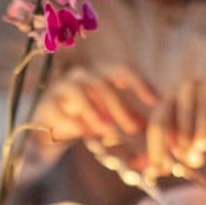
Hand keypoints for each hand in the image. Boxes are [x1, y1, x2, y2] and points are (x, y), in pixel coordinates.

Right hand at [32, 65, 156, 146]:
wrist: (50, 130)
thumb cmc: (86, 120)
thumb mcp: (112, 120)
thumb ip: (131, 122)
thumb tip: (159, 130)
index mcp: (100, 76)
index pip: (122, 71)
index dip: (139, 83)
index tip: (154, 101)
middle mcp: (81, 77)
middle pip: (102, 84)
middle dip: (120, 106)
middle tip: (133, 129)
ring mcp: (61, 88)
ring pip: (79, 92)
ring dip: (95, 111)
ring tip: (107, 130)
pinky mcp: (46, 105)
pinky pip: (58, 109)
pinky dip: (71, 119)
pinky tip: (82, 133)